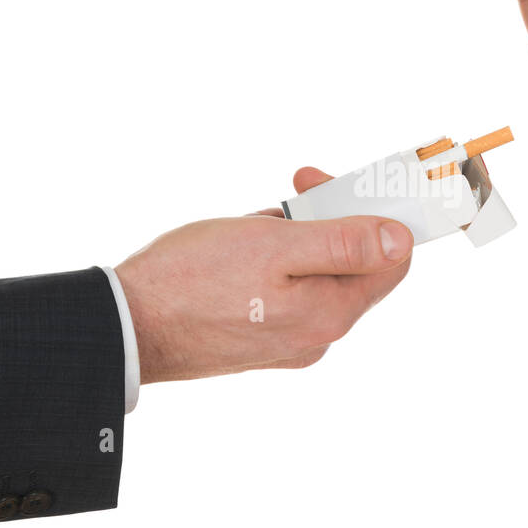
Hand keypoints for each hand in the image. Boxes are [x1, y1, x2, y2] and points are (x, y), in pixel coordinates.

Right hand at [115, 168, 411, 382]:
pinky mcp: (258, 341)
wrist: (128, 326)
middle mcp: (317, 335)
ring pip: (314, 274)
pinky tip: (240, 247)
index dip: (375, 213)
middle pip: (352, 265)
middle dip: (328, 220)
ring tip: (253, 224)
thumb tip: (399, 240)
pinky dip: (273, 261)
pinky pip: (286, 290)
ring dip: (295, 237)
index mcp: (330, 312)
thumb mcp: (274, 245)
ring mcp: (288, 341)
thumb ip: (343, 243)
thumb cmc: (193, 280)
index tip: (338, 186)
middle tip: (294, 190)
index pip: (392, 259)